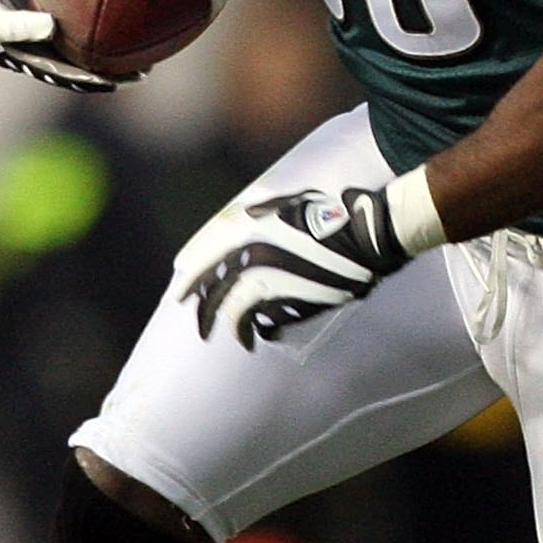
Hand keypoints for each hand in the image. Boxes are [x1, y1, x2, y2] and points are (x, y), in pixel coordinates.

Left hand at [175, 185, 417, 347]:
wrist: (363, 235)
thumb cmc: (326, 215)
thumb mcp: (282, 206)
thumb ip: (252, 218)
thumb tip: (229, 232)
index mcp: (248, 227)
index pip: (204, 256)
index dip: (189, 274)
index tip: (179, 289)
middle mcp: (253, 254)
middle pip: (213, 288)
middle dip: (201, 307)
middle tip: (196, 321)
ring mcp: (271, 280)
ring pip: (233, 310)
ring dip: (225, 326)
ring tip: (224, 336)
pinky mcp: (291, 300)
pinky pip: (263, 320)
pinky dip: (255, 328)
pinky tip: (253, 336)